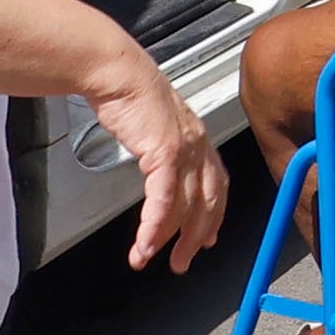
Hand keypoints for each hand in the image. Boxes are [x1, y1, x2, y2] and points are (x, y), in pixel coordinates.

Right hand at [89, 49, 230, 270]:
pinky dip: (154, 226)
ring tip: (149, 258)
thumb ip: (165, 150)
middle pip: (206, 203)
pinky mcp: (164, 152)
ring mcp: (185, 149)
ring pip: (184, 206)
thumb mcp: (156, 125)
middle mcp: (199, 146)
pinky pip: (162, 199)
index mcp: (199, 139)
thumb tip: (161, 170)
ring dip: (166, 239)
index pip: (217, 186)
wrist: (117, 72)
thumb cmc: (130, 94)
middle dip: (194, 238)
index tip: (208, 238)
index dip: (214, 216)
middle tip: (181, 262)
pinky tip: (144, 243)